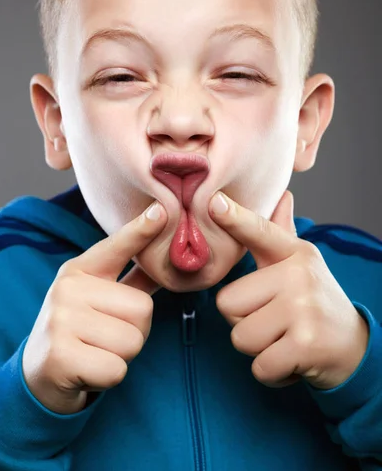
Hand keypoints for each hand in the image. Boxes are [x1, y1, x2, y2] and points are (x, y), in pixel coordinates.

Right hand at [22, 200, 165, 413]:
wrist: (38, 373)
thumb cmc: (80, 330)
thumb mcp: (99, 299)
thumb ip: (131, 282)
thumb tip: (166, 262)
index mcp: (80, 270)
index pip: (116, 247)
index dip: (141, 230)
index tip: (162, 211)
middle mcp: (68, 289)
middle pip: (142, 308)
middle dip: (135, 331)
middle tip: (107, 337)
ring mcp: (61, 320)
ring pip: (133, 340)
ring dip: (123, 355)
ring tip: (97, 351)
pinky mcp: (60, 356)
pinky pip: (117, 368)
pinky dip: (110, 376)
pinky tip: (89, 369)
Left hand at [209, 190, 368, 389]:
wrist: (355, 346)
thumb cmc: (315, 302)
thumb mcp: (300, 265)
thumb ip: (281, 234)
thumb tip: (283, 195)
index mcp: (294, 253)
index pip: (259, 232)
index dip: (234, 218)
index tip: (214, 203)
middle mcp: (299, 275)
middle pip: (227, 304)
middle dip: (244, 321)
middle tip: (275, 321)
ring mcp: (303, 309)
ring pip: (240, 336)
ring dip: (257, 348)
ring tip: (283, 339)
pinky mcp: (305, 345)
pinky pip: (258, 366)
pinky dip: (271, 373)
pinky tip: (291, 360)